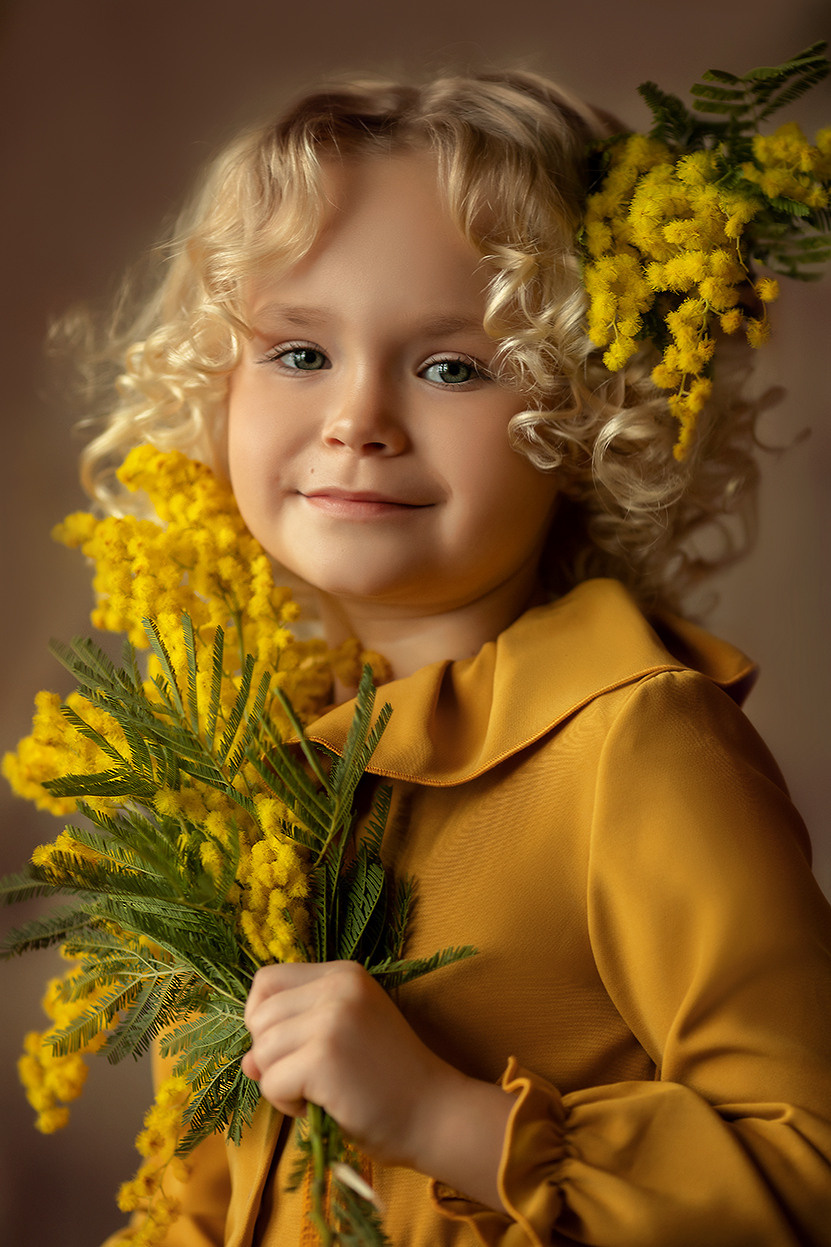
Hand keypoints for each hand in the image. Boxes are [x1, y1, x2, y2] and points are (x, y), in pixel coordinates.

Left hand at [242, 960, 460, 1169]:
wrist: (435, 1113)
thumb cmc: (388, 1079)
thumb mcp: (345, 1034)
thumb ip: (296, 1032)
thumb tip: (246, 1061)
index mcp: (344, 973)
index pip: (267, 980)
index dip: (262, 1017)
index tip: (286, 1046)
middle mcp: (338, 986)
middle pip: (259, 1017)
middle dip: (269, 1055)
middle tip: (308, 1077)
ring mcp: (332, 1020)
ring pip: (260, 1052)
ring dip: (278, 1082)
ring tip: (317, 1091)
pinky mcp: (324, 1059)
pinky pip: (270, 1083)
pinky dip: (285, 1104)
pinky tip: (321, 1105)